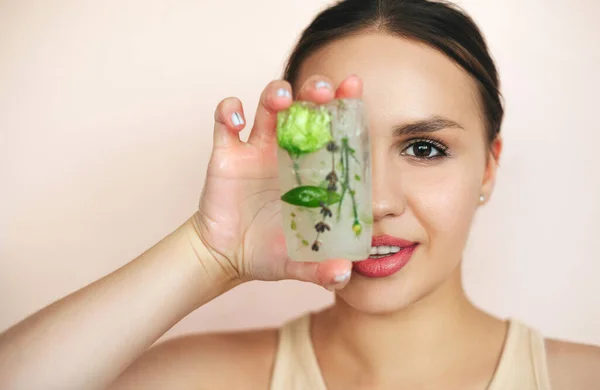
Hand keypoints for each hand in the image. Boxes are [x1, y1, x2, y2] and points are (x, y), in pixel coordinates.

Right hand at [192, 75, 362, 289]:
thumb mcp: (298, 262)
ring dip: (275, 94)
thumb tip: (345, 274)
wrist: (225, 256)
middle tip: (322, 90)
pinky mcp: (226, 154)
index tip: (354, 86)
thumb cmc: (267, 252)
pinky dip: (229, 111)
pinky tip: (236, 116)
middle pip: (303, 107)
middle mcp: (287, 151)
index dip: (344, 105)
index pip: (332, 130)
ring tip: (282, 98)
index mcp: (311, 170)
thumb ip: (320, 268)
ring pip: (267, 106)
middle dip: (313, 91)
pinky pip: (225, 122)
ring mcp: (256, 149)